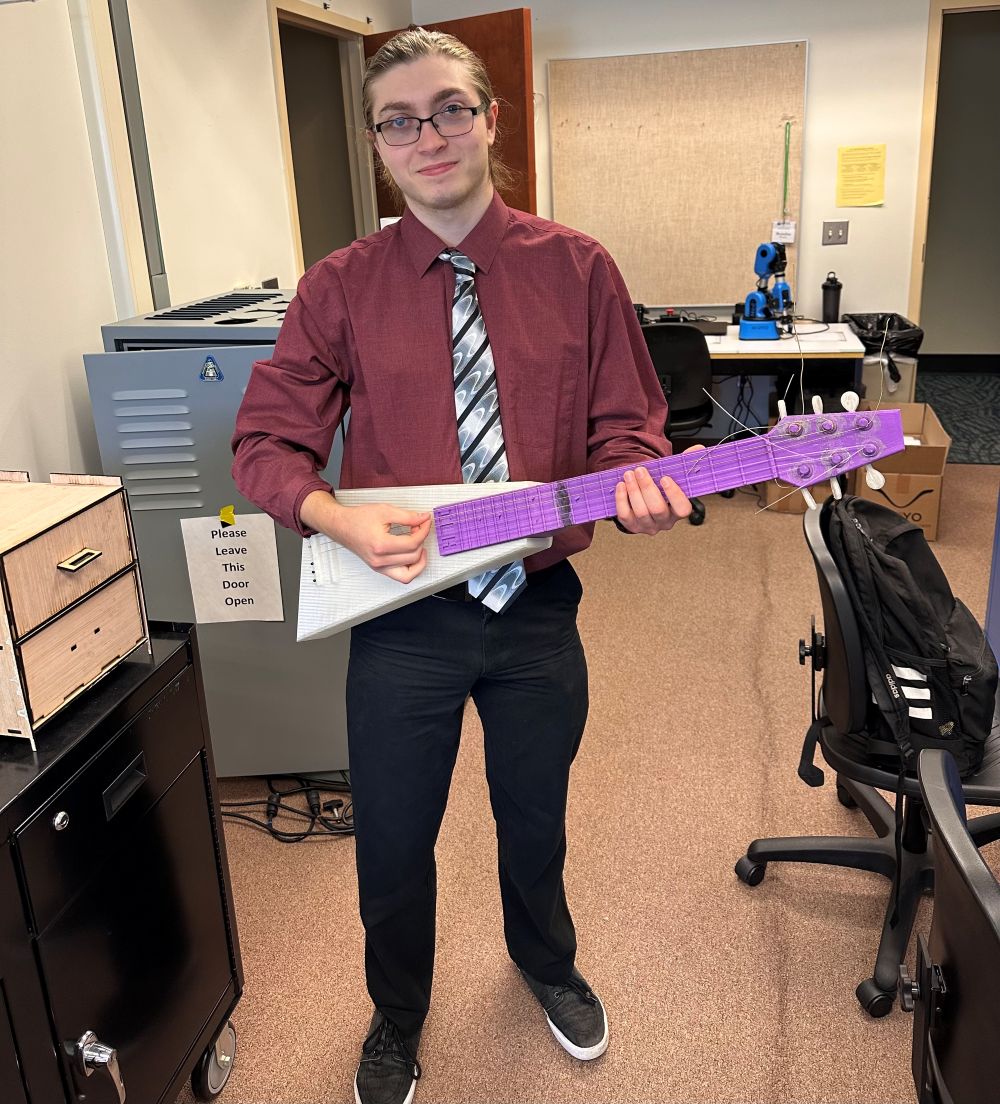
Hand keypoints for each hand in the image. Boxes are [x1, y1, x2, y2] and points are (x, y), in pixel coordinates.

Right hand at [300, 491, 431, 582]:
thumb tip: (424, 519)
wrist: (341, 525)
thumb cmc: (358, 518)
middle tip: (419, 527)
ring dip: (419, 557)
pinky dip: (412, 569)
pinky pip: (402, 577)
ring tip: (417, 543)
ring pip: (410, 572)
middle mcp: (379, 560)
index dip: (423, 531)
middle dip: (421, 540)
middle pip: (413, 556)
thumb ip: (407, 516)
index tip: (425, 522)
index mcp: (381, 545)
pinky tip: (413, 555)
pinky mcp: (380, 569)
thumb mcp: (385, 511)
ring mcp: (379, 567)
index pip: (412, 543)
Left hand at [613, 446, 704, 534]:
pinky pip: (625, 515)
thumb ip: (686, 462)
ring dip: (633, 490)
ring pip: (641, 512)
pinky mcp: (632, 526)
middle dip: (647, 487)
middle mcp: (665, 521)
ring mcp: (648, 525)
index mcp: (678, 510)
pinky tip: (621, 485)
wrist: (643, 500)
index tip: (665, 478)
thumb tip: (697, 449)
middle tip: (640, 470)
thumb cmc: (661, 487)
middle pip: (657, 509)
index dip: (674, 495)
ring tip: (629, 474)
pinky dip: (621, 499)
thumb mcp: (674, 475)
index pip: (682, 509)